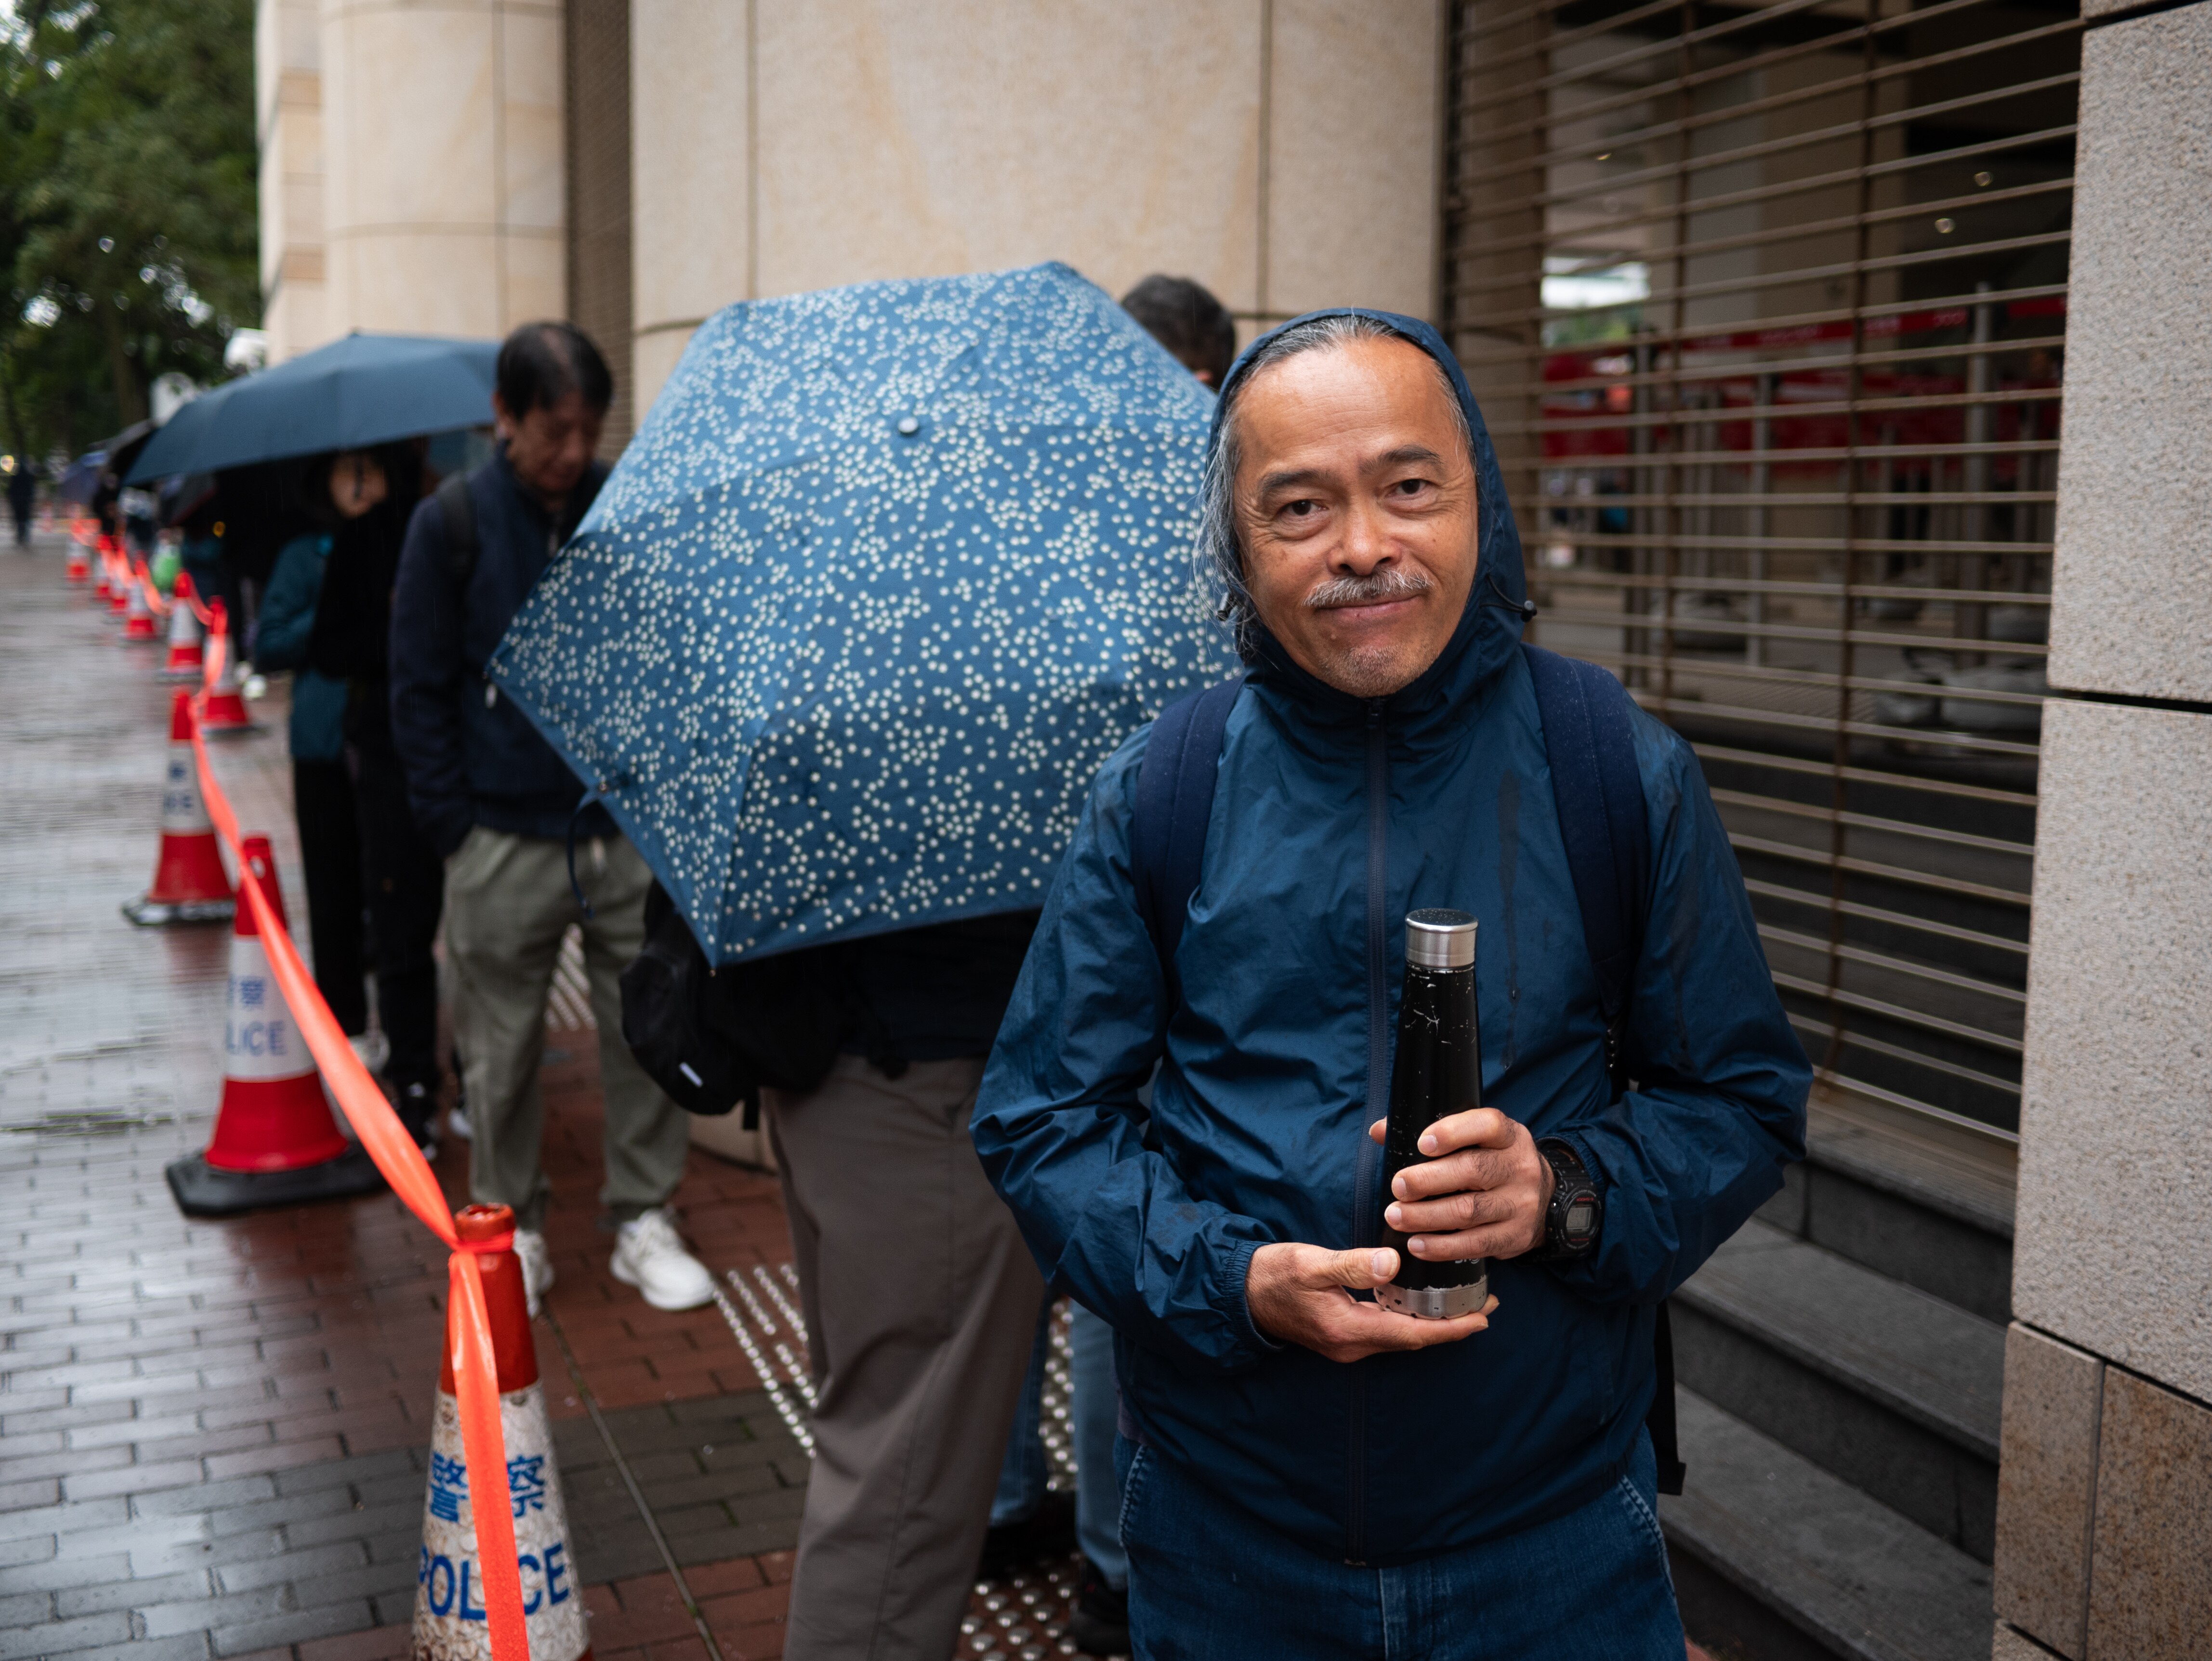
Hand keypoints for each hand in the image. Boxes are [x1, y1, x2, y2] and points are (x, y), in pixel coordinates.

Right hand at [1245, 1242, 1497, 1363]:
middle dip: (1452, 1325)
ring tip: (1464, 1303)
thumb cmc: (1273, 1275)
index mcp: (1349, 1330)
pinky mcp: (1343, 1334)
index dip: (1451, 1328)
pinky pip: (1387, 1329)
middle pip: (1414, 1339)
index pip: (1412, 1334)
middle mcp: (1353, 1345)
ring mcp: (1348, 1343)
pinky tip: (1422, 1302)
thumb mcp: (1310, 1264)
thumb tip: (1392, 1263)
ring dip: (1433, 1322)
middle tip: (1487, 1304)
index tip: (1484, 1318)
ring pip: (1402, 1335)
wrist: (1239, 1295)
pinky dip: (1411, 1317)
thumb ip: (1351, 1265)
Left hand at [1369, 1107, 1552, 1262]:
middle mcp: (1519, 1167)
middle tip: (1398, 1187)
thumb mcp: (1474, 1139)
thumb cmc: (1490, 1161)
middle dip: (1429, 1179)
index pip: (1487, 1125)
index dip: (1453, 1132)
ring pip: (1470, 1211)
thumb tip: (1379, 1131)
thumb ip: (1430, 1132)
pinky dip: (1442, 1247)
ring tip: (1396, 1217)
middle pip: (1473, 1170)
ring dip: (1427, 1216)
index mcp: (1508, 1135)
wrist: (1540, 1198)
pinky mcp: (1515, 1237)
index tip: (1422, 1143)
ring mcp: (1520, 1204)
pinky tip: (1417, 1245)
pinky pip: (1476, 1245)